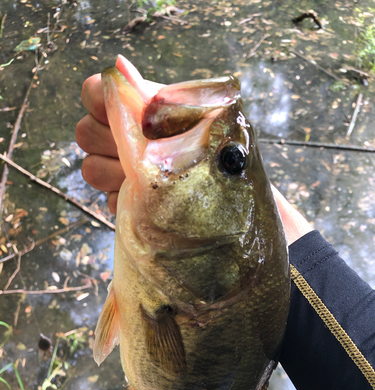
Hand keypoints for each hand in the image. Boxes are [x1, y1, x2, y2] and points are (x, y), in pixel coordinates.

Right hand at [76, 71, 312, 244]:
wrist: (233, 197)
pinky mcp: (125, 200)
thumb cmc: (220, 152)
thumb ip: (154, 96)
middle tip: (142, 152)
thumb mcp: (194, 118)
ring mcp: (120, 170)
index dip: (102, 102)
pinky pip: (107, 199)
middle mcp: (123, 136)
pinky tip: (153, 202)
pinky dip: (128, 202)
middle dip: (111, 143)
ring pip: (90, 169)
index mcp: (138, 108)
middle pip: (85, 132)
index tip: (125, 116)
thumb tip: (118, 63)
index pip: (95, 93)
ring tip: (151, 180)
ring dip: (117, 175)